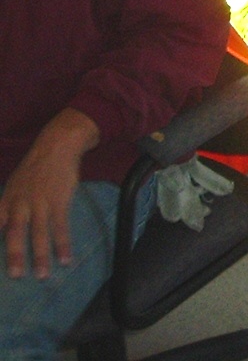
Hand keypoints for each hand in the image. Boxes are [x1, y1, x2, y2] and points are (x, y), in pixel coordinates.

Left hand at [0, 111, 96, 279]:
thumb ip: (8, 208)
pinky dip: (63, 243)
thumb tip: (3, 226)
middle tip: (16, 276)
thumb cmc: (35, 168)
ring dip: (40, 255)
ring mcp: (40, 202)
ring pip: (39, 232)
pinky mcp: (59, 201)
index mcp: (6, 200)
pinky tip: (66, 258)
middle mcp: (20, 203)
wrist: (56, 147)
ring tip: (43, 275)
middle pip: (15, 232)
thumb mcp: (14, 185)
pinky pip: (61, 226)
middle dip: (15, 255)